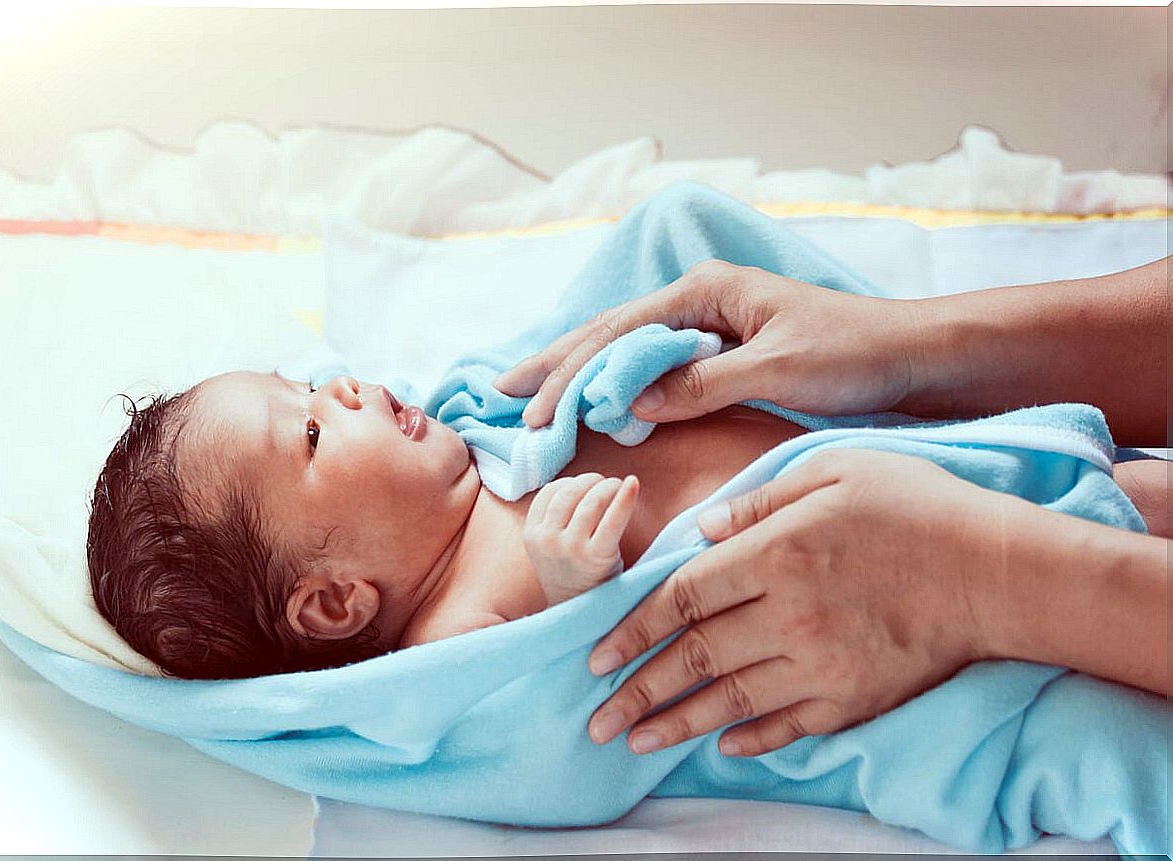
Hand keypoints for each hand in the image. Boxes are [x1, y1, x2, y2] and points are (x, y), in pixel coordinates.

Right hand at [494, 259, 925, 427]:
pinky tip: (596, 402)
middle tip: (503, 395)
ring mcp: (711, 327)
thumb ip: (701, 385)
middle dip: (557, 365)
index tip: (531, 408)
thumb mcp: (776, 371)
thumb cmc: (854, 356)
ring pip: (628, 349)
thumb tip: (628, 404)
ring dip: (579, 374)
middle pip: (611, 334)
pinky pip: (656, 368)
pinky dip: (619, 386)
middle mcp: (701, 303)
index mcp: (706, 293)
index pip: (618, 333)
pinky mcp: (725, 354)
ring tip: (531, 395)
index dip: (569, 372)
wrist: (913, 358)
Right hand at [525, 473, 640, 605]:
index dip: (572, 483)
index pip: (551, 492)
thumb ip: (557, 519)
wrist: (579, 619)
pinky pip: (613, 518)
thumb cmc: (573, 577)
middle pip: (571, 491)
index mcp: (532, 535)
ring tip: (620, 488)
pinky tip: (634, 483)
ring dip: (608, 486)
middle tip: (607, 485)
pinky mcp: (596, 556)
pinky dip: (625, 497)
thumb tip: (584, 482)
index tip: (587, 488)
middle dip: (592, 482)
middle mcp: (547, 540)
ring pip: (591, 500)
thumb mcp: (550, 548)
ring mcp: (570, 548)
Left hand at [586, 449, 1023, 756]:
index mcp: (775, 554)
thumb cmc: (916, 507)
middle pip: (694, 657)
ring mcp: (822, 664)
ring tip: (634, 740)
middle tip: (595, 717)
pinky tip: (719, 744)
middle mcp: (789, 615)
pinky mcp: (856, 697)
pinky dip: (750, 738)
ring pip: (730, 699)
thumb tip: (700, 529)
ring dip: (675, 722)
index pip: (682, 597)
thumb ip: (758, 500)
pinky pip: (790, 726)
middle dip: (637, 689)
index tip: (596, 653)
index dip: (633, 628)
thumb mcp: (831, 470)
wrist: (1001, 571)